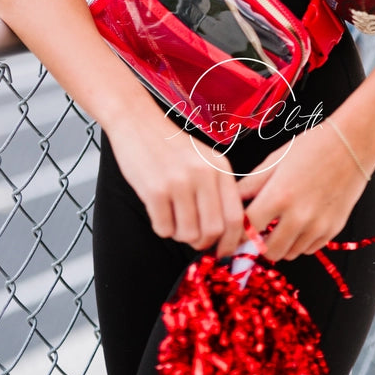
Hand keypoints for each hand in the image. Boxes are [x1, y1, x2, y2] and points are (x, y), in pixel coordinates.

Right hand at [108, 110, 245, 257]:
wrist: (137, 122)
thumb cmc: (170, 146)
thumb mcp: (203, 160)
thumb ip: (217, 190)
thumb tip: (224, 234)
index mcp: (219, 168)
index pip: (236, 217)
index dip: (231, 241)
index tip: (222, 251)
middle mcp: (203, 174)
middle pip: (213, 230)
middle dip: (202, 242)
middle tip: (191, 237)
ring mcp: (179, 182)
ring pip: (188, 234)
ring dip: (179, 235)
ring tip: (172, 217)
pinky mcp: (156, 189)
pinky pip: (164, 229)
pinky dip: (161, 228)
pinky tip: (157, 210)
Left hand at [236, 120, 368, 261]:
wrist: (351, 145)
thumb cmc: (311, 147)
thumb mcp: (276, 159)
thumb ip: (252, 183)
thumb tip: (233, 198)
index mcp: (279, 196)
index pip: (249, 229)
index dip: (240, 230)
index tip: (239, 228)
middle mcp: (299, 217)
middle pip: (269, 250)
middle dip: (260, 243)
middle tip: (259, 229)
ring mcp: (318, 226)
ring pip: (290, 254)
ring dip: (280, 244)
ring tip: (280, 224)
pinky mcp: (333, 230)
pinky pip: (309, 249)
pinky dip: (300, 242)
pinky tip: (299, 223)